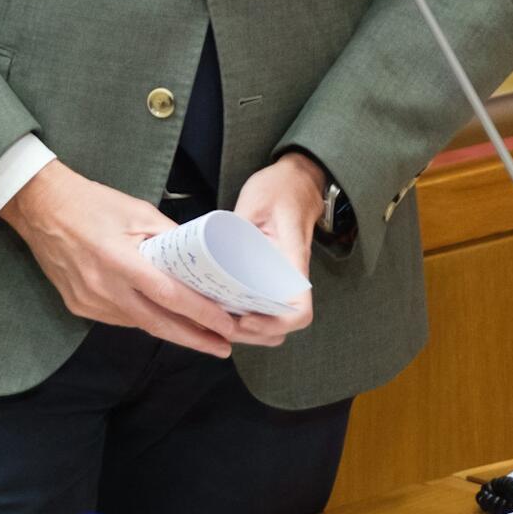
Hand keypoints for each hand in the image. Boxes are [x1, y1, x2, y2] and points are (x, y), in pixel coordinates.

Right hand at [0, 161, 243, 356]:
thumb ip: (169, 236)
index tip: (225, 325)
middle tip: (223, 347)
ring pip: (138, 324)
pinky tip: (161, 318)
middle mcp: (103, 287)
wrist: (41, 208)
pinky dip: (143, 319)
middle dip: (194, 338)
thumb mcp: (137, 211)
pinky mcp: (78, 306)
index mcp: (119, 260)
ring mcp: (88, 301)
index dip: (200, 313)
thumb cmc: (91, 203)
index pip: (169, 295)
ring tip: (201, 333)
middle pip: (157, 324)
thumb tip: (199, 256)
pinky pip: (119, 319)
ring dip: (170, 330)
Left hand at [227, 153, 324, 344]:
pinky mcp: (273, 275)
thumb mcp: (254, 202)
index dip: (273, 324)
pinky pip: (265, 304)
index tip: (244, 318)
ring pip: (274, 321)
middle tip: (219, 324)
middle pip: (283, 326)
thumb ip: (236, 229)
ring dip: (250, 330)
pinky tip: (223, 307)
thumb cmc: (279, 187)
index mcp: (292, 260)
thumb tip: (213, 256)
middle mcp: (292, 276)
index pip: (299, 309)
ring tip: (218, 320)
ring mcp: (284, 278)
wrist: (297, 179)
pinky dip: (248, 314)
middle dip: (253, 334)